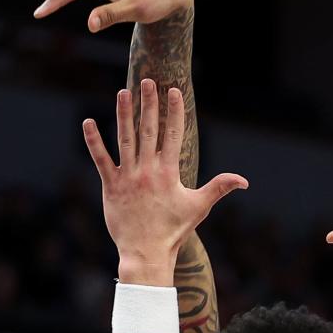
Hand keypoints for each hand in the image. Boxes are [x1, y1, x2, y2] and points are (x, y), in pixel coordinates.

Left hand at [83, 80, 245, 280]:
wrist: (146, 252)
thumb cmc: (174, 231)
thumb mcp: (199, 207)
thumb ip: (219, 188)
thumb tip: (243, 181)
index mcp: (168, 173)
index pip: (173, 135)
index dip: (174, 112)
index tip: (174, 91)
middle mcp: (147, 171)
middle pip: (148, 130)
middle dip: (149, 104)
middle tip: (147, 80)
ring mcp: (127, 177)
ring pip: (125, 139)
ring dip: (123, 114)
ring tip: (123, 92)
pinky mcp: (110, 186)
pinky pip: (100, 159)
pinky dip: (93, 141)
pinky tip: (88, 122)